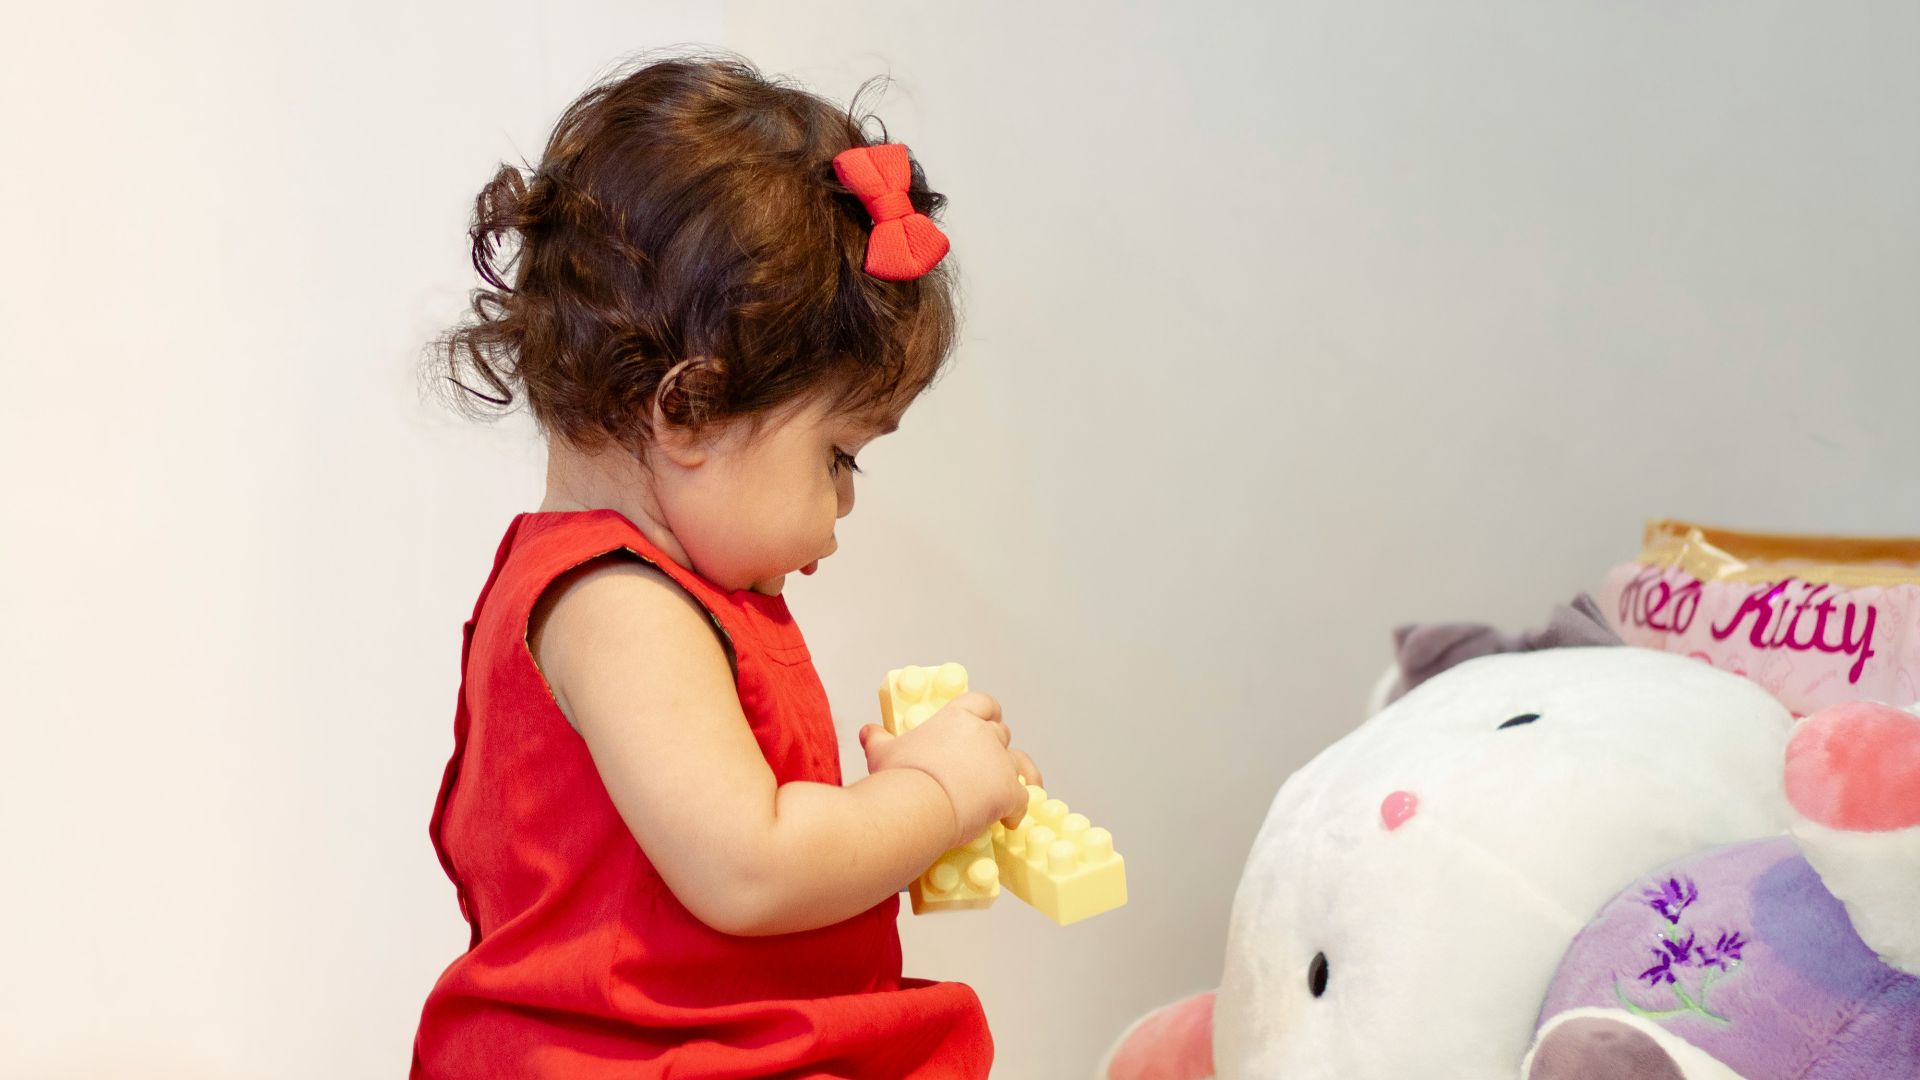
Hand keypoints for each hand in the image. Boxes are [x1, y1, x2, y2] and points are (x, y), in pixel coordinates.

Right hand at [859, 691, 1042, 843]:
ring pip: (1020, 764)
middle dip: (996, 747)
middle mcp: (983, 734)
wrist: (915, 805)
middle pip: (1001, 733)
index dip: (987, 712)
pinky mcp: (1009, 792)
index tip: (986, 720)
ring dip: (1020, 774)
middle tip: (987, 765)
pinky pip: (1023, 799)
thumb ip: (878, 739)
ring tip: (1020, 786)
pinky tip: (1009, 821)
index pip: (983, 703)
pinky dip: (1017, 810)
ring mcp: (999, 763)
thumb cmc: (900, 777)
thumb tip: (868, 732)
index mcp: (957, 718)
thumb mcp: (883, 753)